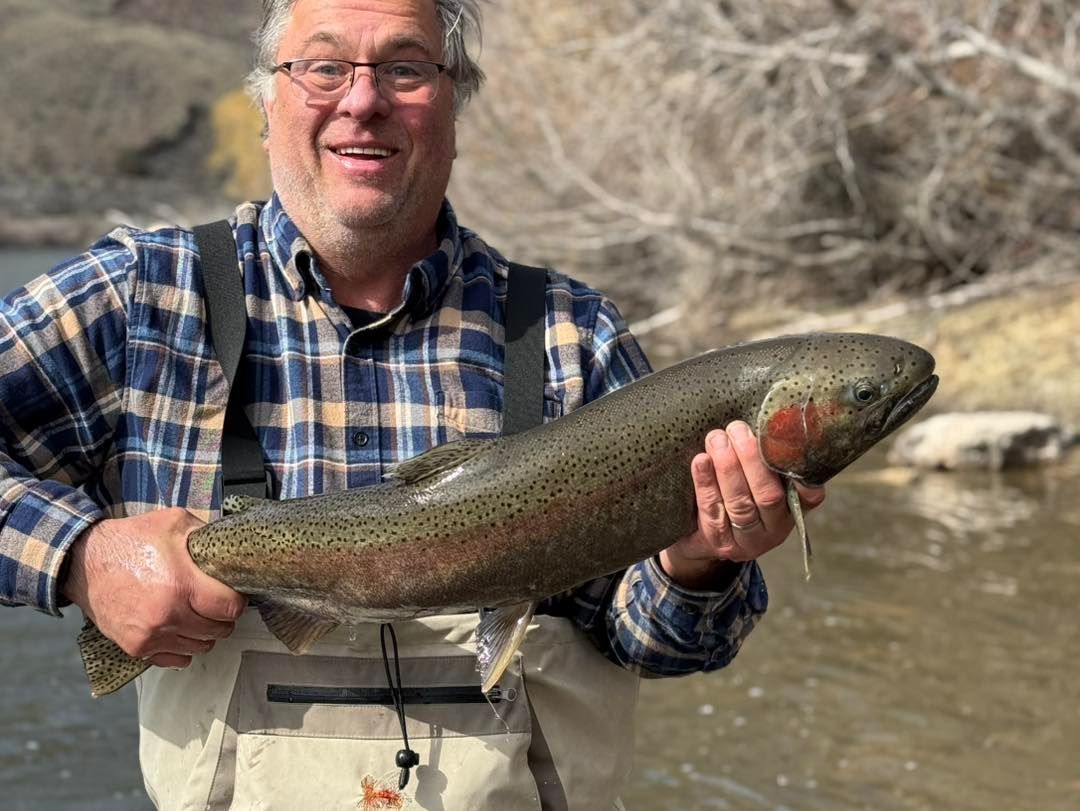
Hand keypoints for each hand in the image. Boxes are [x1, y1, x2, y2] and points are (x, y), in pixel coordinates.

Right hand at [62, 508, 246, 669]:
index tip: (232, 593)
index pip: (230, 608)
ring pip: (200, 647)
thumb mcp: (174, 522)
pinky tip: (180, 628)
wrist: (84, 561)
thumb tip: (229, 548)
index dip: (237, 600)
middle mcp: (167, 616)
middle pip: (219, 630)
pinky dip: (184, 647)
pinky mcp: (137, 647)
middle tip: (215, 602)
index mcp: (181, 586)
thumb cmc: (130, 540)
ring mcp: (151, 636)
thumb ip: (206, 534)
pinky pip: (177, 659)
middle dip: (223, 616)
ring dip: (204, 632)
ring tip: (196, 612)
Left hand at [660, 421, 825, 588]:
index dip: (807, 479)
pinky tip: (700, 461)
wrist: (699, 541)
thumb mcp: (756, 484)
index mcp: (791, 511)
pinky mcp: (717, 542)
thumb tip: (762, 417)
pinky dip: (705, 482)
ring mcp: (746, 540)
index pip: (808, 497)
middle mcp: (774, 529)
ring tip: (716, 438)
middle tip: (737, 428)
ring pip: (740, 503)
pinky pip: (712, 509)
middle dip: (751, 458)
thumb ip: (764, 460)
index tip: (799, 451)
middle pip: (768, 495)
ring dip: (728, 467)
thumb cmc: (733, 497)